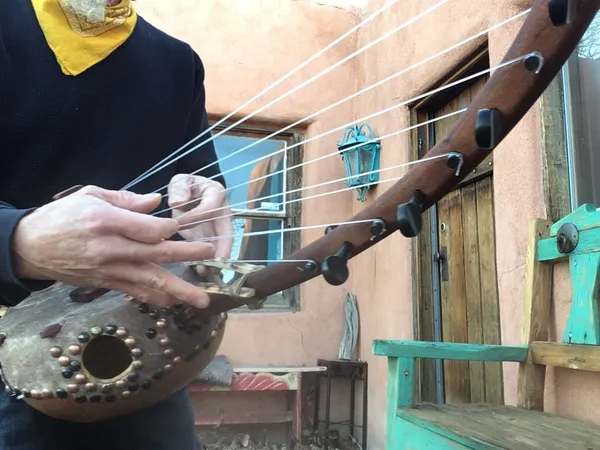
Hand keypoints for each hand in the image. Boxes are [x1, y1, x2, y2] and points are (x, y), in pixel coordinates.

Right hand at [12, 185, 215, 307]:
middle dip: (187, 254)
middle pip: (156, 253)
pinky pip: (136, 292)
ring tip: (201, 299)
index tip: (183, 225)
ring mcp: (109, 269)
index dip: (170, 228)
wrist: (29, 247)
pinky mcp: (106, 283)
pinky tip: (175, 302)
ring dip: (178, 289)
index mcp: (107, 221)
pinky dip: (156, 298)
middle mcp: (111, 248)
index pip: (149, 228)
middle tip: (211, 254)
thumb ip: (126, 199)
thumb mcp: (89, 195)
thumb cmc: (61, 216)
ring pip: (150, 279)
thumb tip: (157, 202)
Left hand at [168, 174, 233, 273]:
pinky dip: (207, 261)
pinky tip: (199, 271)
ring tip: (205, 271)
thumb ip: (180, 189)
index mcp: (216, 193)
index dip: (196, 217)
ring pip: (221, 245)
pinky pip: (211, 251)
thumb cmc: (186, 186)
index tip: (178, 226)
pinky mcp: (210, 239)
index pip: (209, 207)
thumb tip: (177, 202)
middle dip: (222, 248)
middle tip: (214, 262)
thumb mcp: (181, 181)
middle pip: (226, 231)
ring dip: (215, 260)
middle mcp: (222, 212)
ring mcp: (218, 227)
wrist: (189, 194)